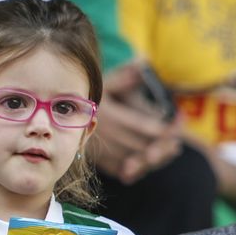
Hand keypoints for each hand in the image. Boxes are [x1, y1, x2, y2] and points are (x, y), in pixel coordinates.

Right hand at [92, 64, 182, 183]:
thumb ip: (124, 76)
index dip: (164, 127)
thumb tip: (143, 64)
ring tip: (171, 150)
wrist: (57, 115)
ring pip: (133, 160)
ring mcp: (100, 150)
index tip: (179, 120)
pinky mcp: (96, 161)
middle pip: (141, 146)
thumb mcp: (103, 82)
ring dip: (155, 158)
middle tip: (177, 141)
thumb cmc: (86, 96)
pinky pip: (119, 170)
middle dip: (163, 145)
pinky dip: (135, 170)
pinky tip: (147, 164)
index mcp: (108, 115)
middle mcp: (105, 135)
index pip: (143, 126)